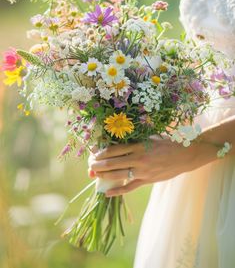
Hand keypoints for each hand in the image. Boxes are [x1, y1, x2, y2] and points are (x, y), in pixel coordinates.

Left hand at [89, 137, 215, 196]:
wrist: (185, 155)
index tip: (94, 153)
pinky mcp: (147, 180)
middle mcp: (139, 159)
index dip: (102, 152)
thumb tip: (119, 143)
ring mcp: (143, 171)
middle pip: (113, 163)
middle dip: (99, 165)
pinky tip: (107, 192)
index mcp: (139, 145)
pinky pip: (130, 187)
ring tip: (94, 175)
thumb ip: (136, 141)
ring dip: (105, 175)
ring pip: (119, 175)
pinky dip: (118, 190)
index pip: (115, 149)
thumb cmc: (167, 143)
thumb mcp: (150, 137)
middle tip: (90, 166)